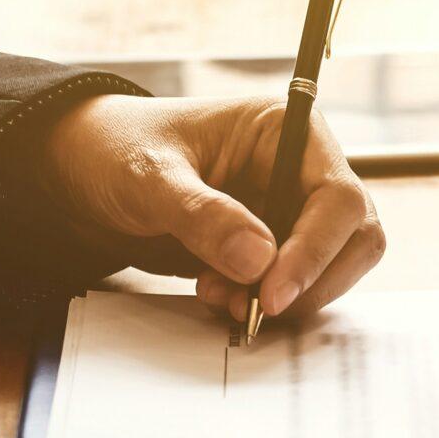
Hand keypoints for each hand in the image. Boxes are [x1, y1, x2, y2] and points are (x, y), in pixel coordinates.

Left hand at [40, 93, 384, 319]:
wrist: (84, 174)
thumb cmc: (116, 150)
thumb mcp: (149, 177)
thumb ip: (202, 215)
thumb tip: (260, 261)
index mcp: (286, 131)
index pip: (339, 197)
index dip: (316, 250)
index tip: (272, 293)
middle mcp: (301, 169)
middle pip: (355, 237)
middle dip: (311, 281)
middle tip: (254, 306)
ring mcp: (290, 210)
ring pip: (331, 269)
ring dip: (286, 298)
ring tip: (219, 296)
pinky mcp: (273, 247)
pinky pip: (296, 286)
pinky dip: (265, 303)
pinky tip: (217, 295)